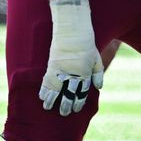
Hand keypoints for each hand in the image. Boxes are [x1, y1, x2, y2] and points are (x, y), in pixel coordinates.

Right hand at [40, 0, 102, 115]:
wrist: (73, 26)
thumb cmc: (86, 41)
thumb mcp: (96, 56)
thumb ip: (97, 72)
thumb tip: (99, 87)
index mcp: (85, 72)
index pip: (82, 92)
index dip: (79, 102)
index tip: (76, 109)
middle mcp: (74, 73)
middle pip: (69, 94)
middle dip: (66, 105)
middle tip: (64, 114)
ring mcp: (62, 70)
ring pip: (56, 90)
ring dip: (53, 100)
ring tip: (50, 108)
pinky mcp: (52, 65)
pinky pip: (47, 81)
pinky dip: (44, 89)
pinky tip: (42, 97)